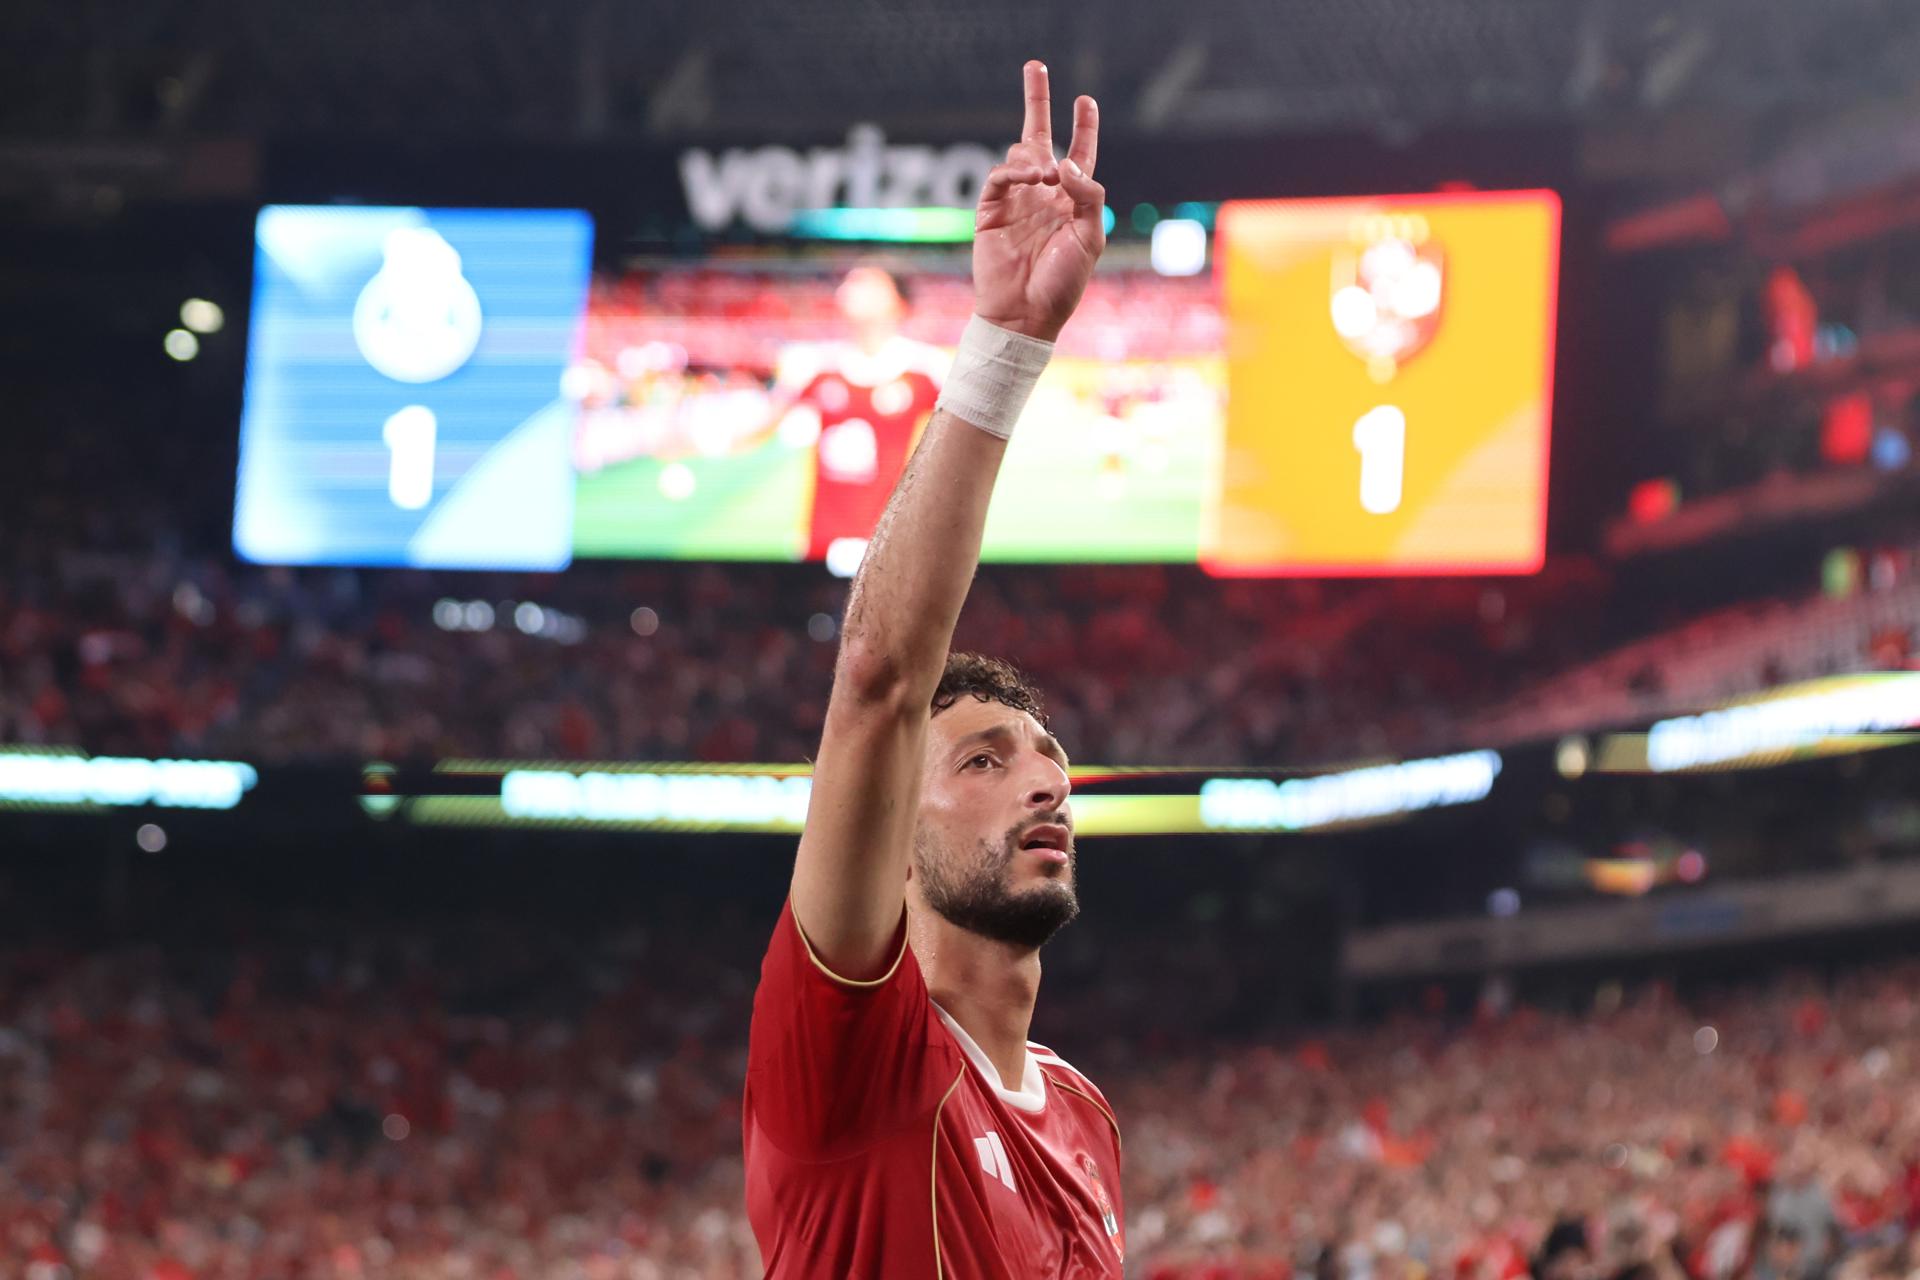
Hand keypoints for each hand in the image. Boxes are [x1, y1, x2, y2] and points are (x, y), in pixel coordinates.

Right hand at [971, 61, 1105, 343]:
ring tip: (1046, 176)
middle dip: (1038, 101)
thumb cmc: (1062, 284)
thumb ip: (1088, 195)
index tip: (1085, 100)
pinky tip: (1032, 178)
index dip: (1084, 126)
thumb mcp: (1091, 239)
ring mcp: (1016, 202)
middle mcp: (1044, 195)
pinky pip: (999, 177)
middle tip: (1035, 65)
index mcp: (1072, 201)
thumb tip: (1065, 161)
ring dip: (1035, 157)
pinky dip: (1014, 171)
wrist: (1024, 316)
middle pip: (1040, 137)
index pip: (1080, 154)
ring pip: (1020, 156)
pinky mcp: (990, 212)